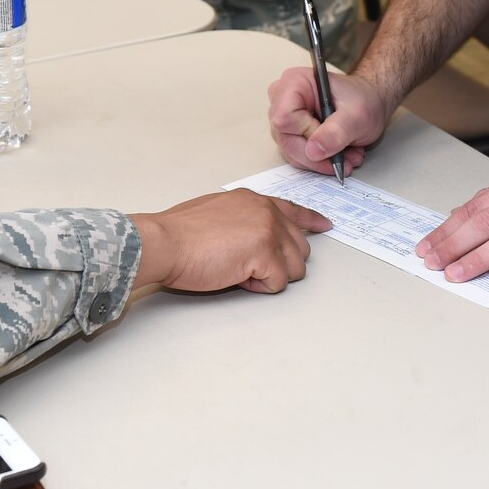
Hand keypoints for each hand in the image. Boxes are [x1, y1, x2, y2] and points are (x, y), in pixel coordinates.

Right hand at [131, 190, 331, 293]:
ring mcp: (268, 230)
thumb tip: (250, 240)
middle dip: (280, 264)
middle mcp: (265, 211)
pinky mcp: (265, 253)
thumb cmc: (178, 234)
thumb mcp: (216, 213)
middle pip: (299, 247)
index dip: (310, 221)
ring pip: (294, 267)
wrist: (164, 242)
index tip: (324, 225)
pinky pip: (277, 283)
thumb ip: (241, 220)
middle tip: (249, 268)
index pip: (292, 210)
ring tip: (238, 270)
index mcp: (253, 201)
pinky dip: (257, 287)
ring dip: (269, 276)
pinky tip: (235, 276)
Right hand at [267, 66, 384, 175]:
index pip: (285, 119)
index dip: (308, 135)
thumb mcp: (357, 116)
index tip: (333, 141)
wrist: (370, 103)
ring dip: (321, 161)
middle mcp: (283, 98)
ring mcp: (285, 116)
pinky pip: (297, 155)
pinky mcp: (291, 132)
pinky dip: (319, 160)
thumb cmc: (363, 99)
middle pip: (286, 139)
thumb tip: (313, 151)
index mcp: (295, 82)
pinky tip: (338, 155)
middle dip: (317, 156)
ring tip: (346, 157)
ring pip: (292, 151)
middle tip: (343, 160)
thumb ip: (336, 133)